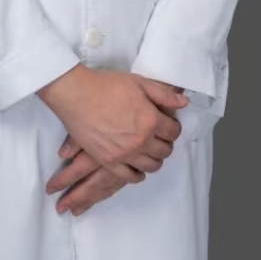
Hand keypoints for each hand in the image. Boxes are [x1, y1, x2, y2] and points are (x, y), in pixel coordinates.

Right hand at [45, 87, 185, 215]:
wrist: (76, 94)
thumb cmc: (106, 85)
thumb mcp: (139, 83)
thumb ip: (164, 94)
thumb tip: (184, 103)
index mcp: (151, 120)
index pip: (174, 132)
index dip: (174, 127)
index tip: (168, 125)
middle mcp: (141, 141)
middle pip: (165, 151)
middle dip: (166, 143)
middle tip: (159, 137)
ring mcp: (125, 154)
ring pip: (151, 166)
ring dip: (155, 159)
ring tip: (149, 151)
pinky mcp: (109, 161)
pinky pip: (129, 176)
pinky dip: (137, 174)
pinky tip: (137, 168)